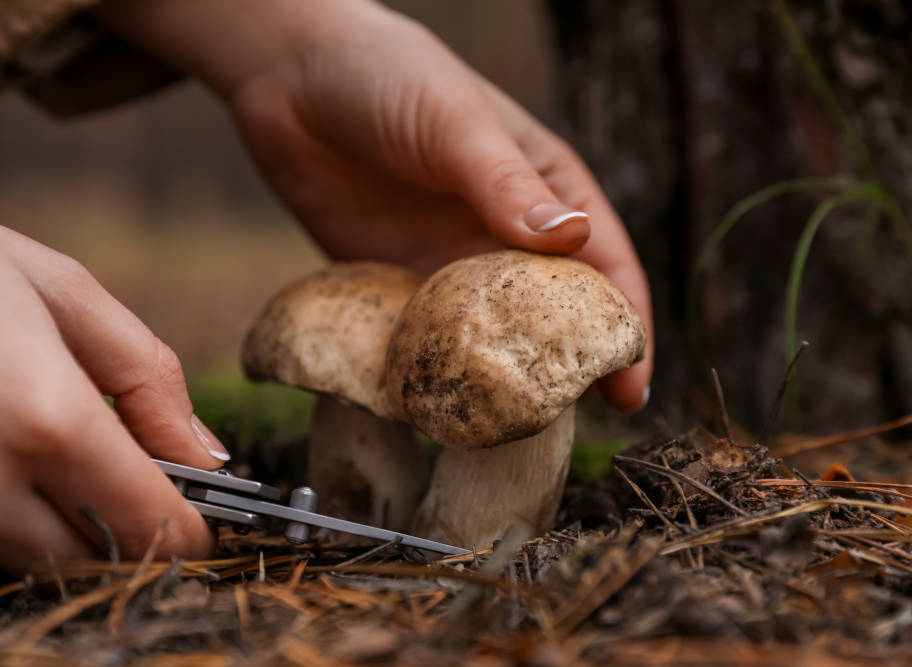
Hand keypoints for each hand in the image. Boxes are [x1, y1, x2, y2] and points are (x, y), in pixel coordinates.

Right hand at [0, 195, 226, 573]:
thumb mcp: (60, 290)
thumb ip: (148, 379)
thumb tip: (205, 456)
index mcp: (43, 417)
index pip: (154, 524)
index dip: (191, 527)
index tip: (200, 511)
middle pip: (96, 557)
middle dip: (127, 524)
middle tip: (122, 467)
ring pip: (31, 563)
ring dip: (56, 523)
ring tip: (31, 441)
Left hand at [97, 0, 652, 411]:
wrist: (291, 79)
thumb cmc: (390, 77)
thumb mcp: (457, 122)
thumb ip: (506, 183)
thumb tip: (573, 239)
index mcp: (546, 188)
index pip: (605, 265)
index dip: (625, 327)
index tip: (632, 386)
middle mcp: (505, 233)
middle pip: (553, 315)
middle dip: (569, 369)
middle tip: (573, 428)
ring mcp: (451, 262)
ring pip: (493, 336)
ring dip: (503, 380)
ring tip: (508, 432)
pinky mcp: (399, 281)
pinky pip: (426, 336)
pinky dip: (435, 369)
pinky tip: (436, 406)